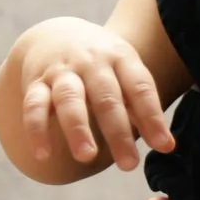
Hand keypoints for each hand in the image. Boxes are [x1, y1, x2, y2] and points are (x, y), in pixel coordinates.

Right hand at [8, 17, 174, 169]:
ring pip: (69, 99)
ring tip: (87, 157)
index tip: (163, 147)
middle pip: (106, 97)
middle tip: (129, 165)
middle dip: (118, 132)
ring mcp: (62, 71)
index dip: (152, 117)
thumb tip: (166, 146)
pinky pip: (33, 106)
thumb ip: (141, 106)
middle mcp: (91, 62)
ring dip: (78, 129)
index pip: (140, 87)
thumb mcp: (126, 72)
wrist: (55, 34)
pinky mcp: (35, 82)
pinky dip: (36, 130)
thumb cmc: (102, 65)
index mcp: (120, 58)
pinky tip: (42, 155)